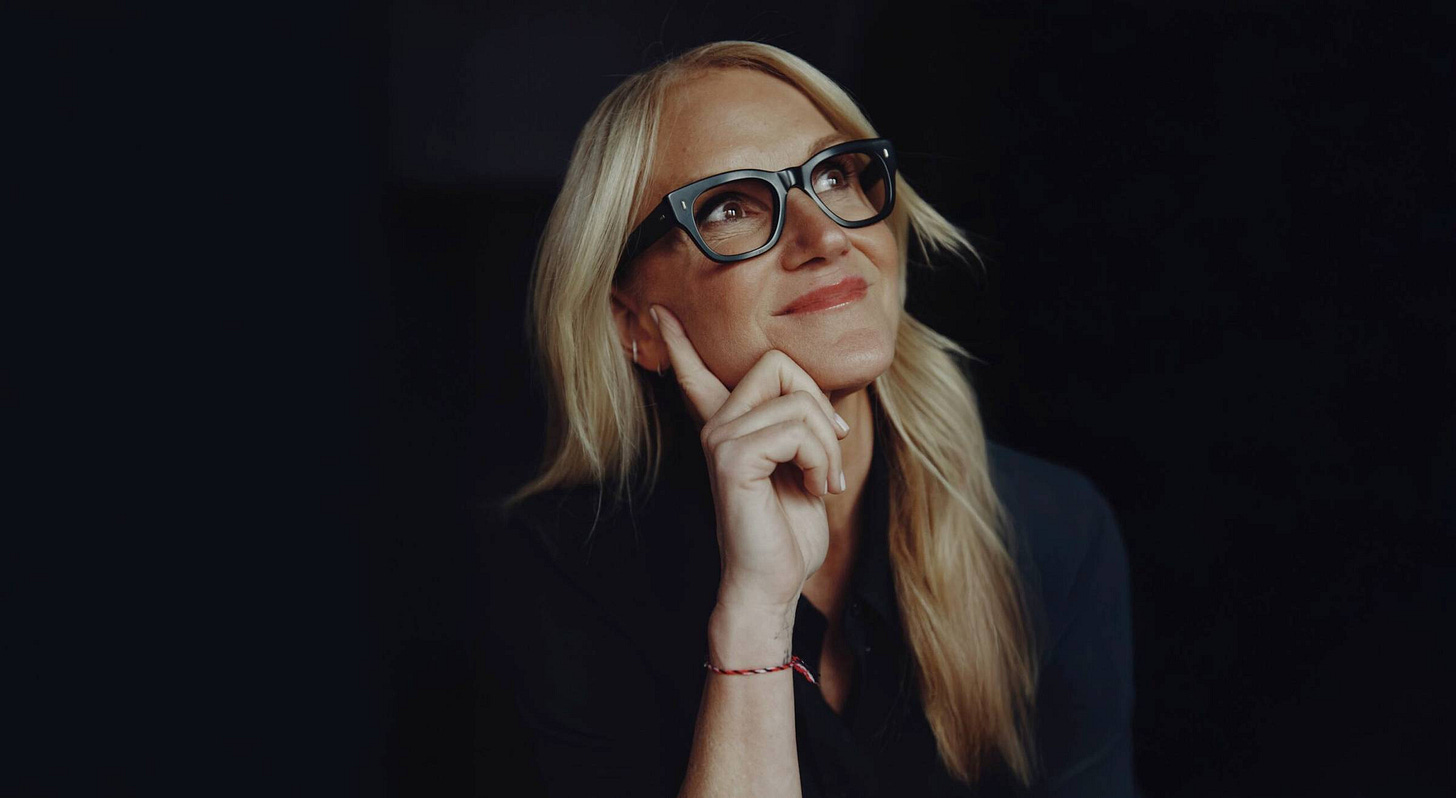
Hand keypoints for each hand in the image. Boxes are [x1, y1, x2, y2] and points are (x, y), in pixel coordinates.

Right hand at [650, 304, 849, 616]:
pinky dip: (820, 461)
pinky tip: (812, 489)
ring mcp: (720, 438)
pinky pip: (796, 430)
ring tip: (820, 483)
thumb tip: (818, 398)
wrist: (771, 583)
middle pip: (780, 364)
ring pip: (799, 402)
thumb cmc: (788, 531)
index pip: (698, 373)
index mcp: (728, 426)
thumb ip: (800, 425)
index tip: (658, 309)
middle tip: (826, 457)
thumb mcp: (803, 466)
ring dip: (827, 448)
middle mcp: (716, 425)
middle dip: (820, 407)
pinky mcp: (732, 456)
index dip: (679, 341)